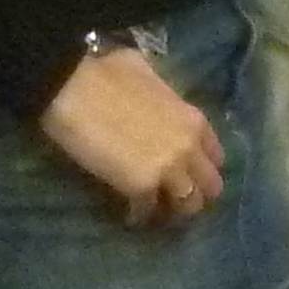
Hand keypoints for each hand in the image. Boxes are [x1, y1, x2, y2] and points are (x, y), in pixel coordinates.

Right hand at [37, 46, 225, 228]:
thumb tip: (153, 97)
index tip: (189, 173)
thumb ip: (163, 96)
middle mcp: (189, 148)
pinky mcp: (140, 186)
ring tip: (158, 212)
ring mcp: (168, 169)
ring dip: (173, 211)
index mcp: (194, 120)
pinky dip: (139, 216)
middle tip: (176, 199)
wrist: (72, 86)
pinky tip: (130, 216)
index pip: (216, 156)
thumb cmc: (106, 73)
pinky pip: (147, 211)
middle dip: (196, 194)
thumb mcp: (152, 77)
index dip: (203, 167)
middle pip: (210, 186)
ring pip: (188, 205)